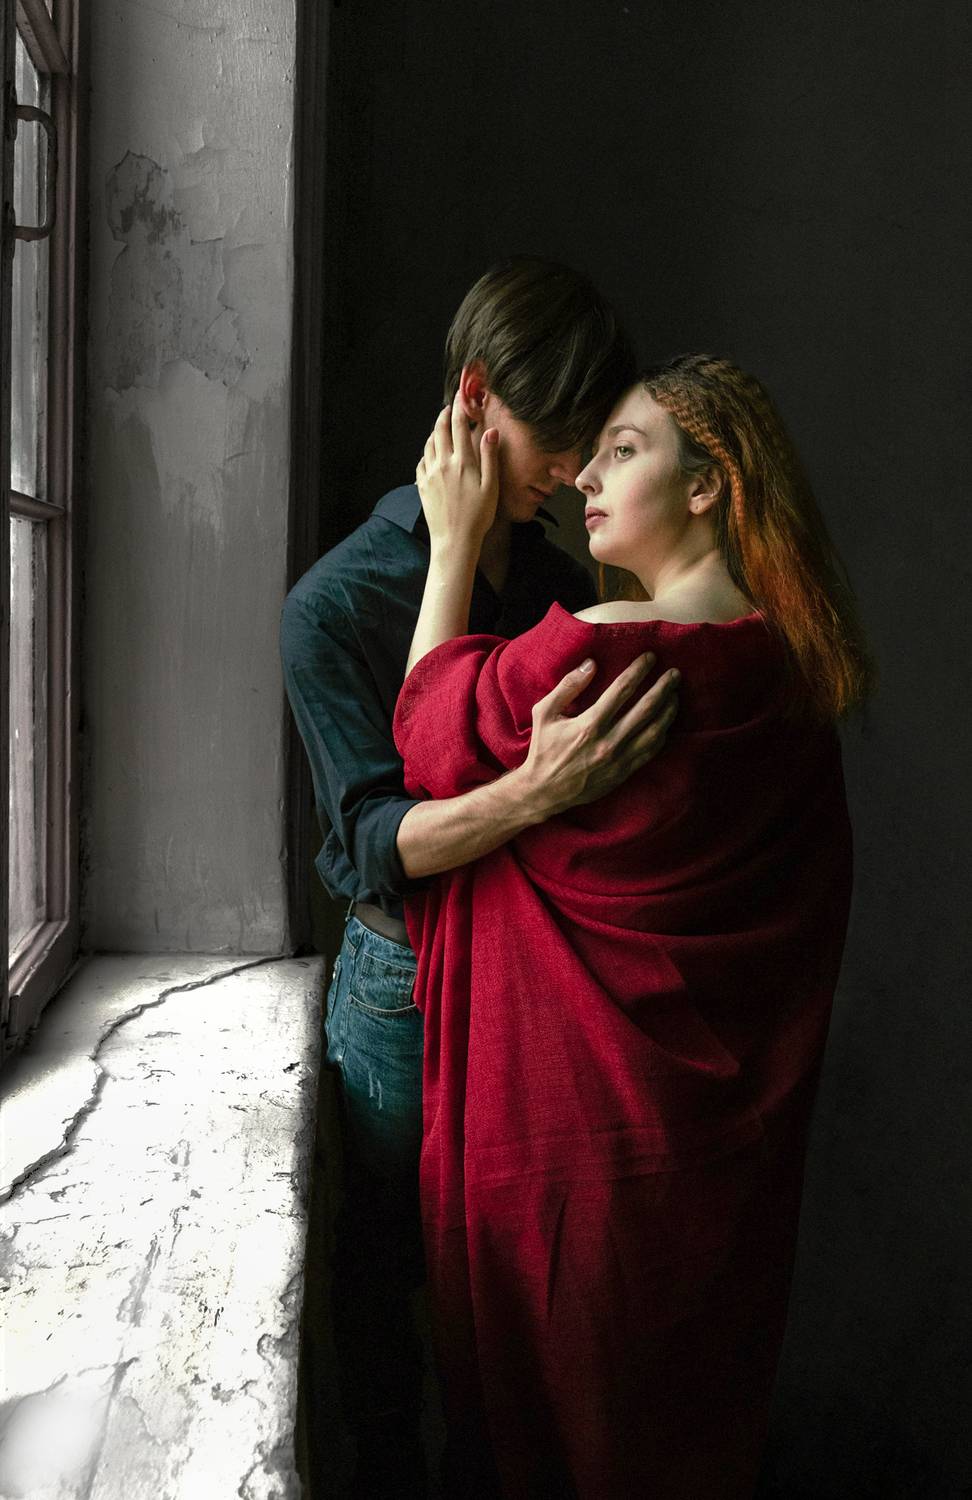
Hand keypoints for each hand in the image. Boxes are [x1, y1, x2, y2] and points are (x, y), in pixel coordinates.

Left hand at [416, 398, 498, 550]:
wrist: (454, 541)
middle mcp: (443, 463)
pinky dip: (426, 452)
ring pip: (428, 444)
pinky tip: (431, 454)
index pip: (459, 425)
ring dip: (434, 432)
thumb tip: (491, 431)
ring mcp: (430, 474)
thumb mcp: (491, 487)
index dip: (460, 408)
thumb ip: (490, 457)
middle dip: (444, 415)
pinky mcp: (422, 486)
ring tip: (440, 429)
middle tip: (449, 409)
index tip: (461, 398)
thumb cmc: (478, 517)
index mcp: (463, 461)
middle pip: (439, 430)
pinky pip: (421, 461)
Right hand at [516, 654, 680, 817]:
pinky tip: (665, 722)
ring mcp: (619, 759)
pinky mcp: (624, 772)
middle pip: (646, 708)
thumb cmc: (543, 749)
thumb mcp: (545, 713)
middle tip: (675, 673)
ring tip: (675, 694)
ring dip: (668, 710)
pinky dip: (662, 734)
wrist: (544, 791)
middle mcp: (609, 741)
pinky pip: (651, 751)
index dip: (639, 670)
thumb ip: (567, 686)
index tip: (651, 657)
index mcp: (589, 724)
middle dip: (663, 687)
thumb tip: (590, 664)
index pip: (622, 689)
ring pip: (655, 730)